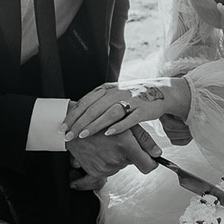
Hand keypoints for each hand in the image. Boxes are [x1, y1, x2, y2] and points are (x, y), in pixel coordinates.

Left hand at [64, 80, 190, 140]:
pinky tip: (109, 134)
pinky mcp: (143, 108)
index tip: (62, 127)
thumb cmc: (132, 96)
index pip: (85, 101)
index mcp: (107, 88)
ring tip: (83, 135)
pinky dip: (119, 126)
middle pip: (94, 108)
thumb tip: (76, 115)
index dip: (73, 115)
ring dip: (95, 125)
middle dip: (79, 123)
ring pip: (109, 112)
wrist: (160, 91)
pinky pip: (130, 118)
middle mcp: (117, 92)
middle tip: (68, 136)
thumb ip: (97, 102)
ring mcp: (131, 99)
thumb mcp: (113, 95)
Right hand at [65, 123, 161, 188]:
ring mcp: (104, 168)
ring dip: (116, 158)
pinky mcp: (93, 172)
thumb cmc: (101, 120)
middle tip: (118, 141)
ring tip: (107, 144)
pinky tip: (101, 155)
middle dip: (129, 154)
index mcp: (125, 146)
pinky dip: (106, 164)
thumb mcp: (125, 123)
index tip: (150, 159)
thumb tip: (157, 153)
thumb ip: (145, 140)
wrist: (74, 126)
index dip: (151, 162)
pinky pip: (106, 173)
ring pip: (119, 167)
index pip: (148, 166)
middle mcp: (115, 160)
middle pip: (132, 163)